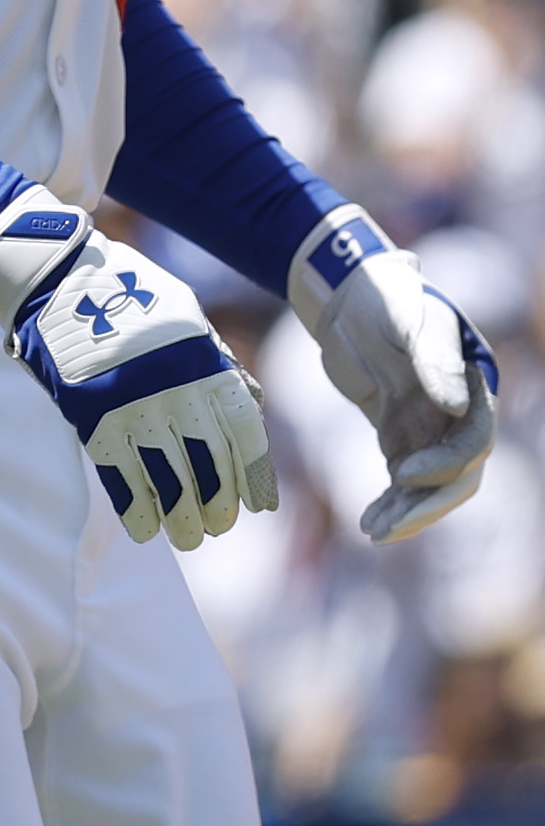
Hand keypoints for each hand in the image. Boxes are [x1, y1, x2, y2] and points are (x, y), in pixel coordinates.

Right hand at [0, 189, 277, 548]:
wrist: (57, 275)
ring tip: (186, 537)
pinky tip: (143, 527)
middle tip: (214, 528)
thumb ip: (218, 364)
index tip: (257, 507)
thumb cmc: (130, 296)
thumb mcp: (188, 319)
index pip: (244, 432)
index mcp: (204, 360)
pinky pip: (117, 471)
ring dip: (179, 515)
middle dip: (215, 503)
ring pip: (166, 476)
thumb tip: (249, 410)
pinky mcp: (88, 411)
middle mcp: (174, 385)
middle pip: (207, 462)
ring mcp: (130, 401)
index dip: (254, 475)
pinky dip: (133, 505)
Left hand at [289, 207, 499, 542]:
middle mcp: (460, 413)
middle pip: (457, 474)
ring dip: (406, 512)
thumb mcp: (408, 317)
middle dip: (426, 505)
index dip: (443, 463)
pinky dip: (390, 502)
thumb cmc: (384, 295)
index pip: (473, 441)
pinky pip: (403, 480)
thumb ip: (433, 359)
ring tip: (372, 532)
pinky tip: (367, 522)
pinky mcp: (401, 434)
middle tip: (388, 529)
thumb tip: (457, 407)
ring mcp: (431, 426)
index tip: (398, 472)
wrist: (350, 293)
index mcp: (476, 386)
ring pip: (430, 484)